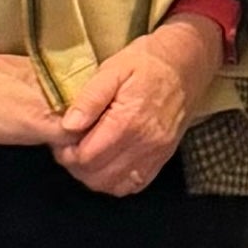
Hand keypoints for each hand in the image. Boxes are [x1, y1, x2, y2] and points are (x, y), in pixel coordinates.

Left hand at [53, 16, 225, 197]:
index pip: (86, 157)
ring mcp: (156, 154)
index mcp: (129, 121)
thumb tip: (68, 125)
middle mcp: (145, 143)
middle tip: (69, 147)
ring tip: (86, 153)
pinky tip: (107, 162)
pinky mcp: (163, 158)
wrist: (186, 63)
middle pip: (97, 176)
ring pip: (113, 185)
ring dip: (93, 175)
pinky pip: (134, 185)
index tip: (60, 139)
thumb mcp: (113, 69)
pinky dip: (115, 180)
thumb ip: (89, 98)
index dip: (66, 153)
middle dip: (76, 165)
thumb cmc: (147, 61)